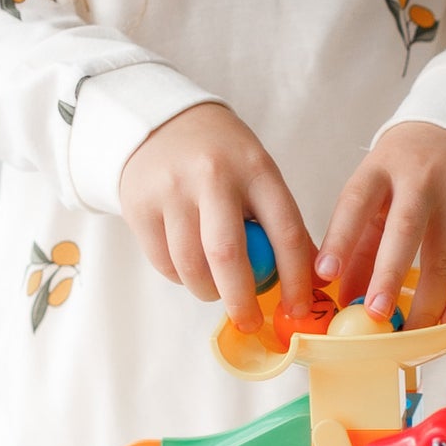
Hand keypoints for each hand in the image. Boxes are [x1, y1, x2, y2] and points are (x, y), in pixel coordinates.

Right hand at [118, 101, 320, 322]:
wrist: (158, 123)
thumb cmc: (221, 158)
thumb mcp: (257, 173)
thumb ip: (278, 221)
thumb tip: (306, 282)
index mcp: (256, 168)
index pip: (285, 232)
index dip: (295, 279)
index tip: (297, 308)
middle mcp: (213, 175)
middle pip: (229, 255)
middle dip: (242, 301)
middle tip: (249, 322)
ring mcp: (172, 189)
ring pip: (191, 265)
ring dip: (208, 291)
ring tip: (215, 291)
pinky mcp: (139, 204)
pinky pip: (163, 262)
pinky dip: (180, 277)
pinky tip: (188, 267)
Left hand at [319, 122, 445, 326]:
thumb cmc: (405, 173)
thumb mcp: (374, 192)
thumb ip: (357, 242)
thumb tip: (342, 297)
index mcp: (381, 170)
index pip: (356, 202)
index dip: (340, 239)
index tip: (324, 274)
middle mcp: (421, 181)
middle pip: (406, 229)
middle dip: (389, 275)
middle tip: (374, 314)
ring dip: (429, 301)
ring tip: (411, 334)